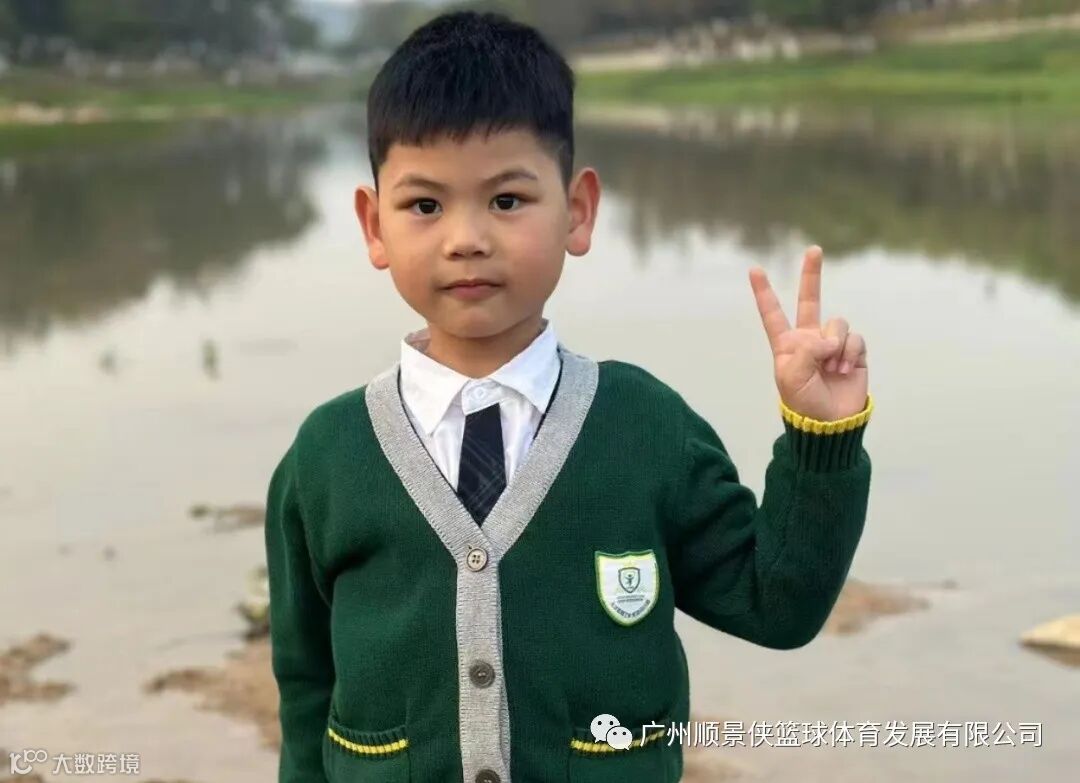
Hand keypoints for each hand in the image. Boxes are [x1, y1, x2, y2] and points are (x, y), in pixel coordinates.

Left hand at [749, 246, 868, 421]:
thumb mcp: (791, 376)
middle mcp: (809, 339)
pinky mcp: (854, 351)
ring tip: (831, 368)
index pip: (773, 314)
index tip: (755, 269)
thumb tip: (829, 338)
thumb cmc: (803, 401)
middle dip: (812, 274)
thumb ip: (806, 349)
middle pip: (810, 300)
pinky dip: (849, 353)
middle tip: (814, 250)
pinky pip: (855, 338)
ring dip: (835, 345)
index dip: (764, 293)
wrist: (830, 423)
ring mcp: (832, 344)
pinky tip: (844, 370)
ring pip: (838, 323)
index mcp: (786, 345)